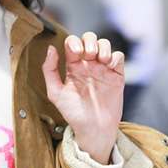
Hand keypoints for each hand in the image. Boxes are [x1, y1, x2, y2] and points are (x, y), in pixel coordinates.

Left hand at [42, 32, 124, 163]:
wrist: (93, 128)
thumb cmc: (73, 113)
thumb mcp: (56, 93)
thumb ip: (49, 70)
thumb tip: (51, 48)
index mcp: (73, 67)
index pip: (72, 44)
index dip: (73, 42)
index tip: (76, 52)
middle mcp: (88, 65)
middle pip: (90, 39)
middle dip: (90, 41)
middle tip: (89, 53)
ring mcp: (103, 69)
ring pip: (105, 44)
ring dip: (103, 46)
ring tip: (101, 60)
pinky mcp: (116, 75)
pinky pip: (118, 57)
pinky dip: (115, 57)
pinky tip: (109, 66)